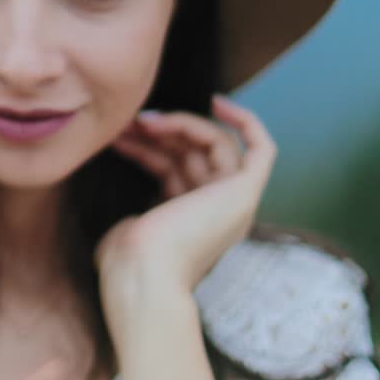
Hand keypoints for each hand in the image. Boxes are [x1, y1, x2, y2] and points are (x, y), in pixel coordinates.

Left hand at [96, 95, 275, 312]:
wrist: (143, 278)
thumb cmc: (126, 264)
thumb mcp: (128, 230)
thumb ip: (137, 216)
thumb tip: (134, 213)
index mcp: (189, 223)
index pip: (175, 169)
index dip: (147, 146)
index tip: (119, 133)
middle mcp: (217, 212)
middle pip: (194, 154)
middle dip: (160, 132)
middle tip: (127, 122)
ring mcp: (235, 203)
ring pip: (218, 145)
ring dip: (181, 124)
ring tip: (144, 121)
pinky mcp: (245, 192)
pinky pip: (261, 150)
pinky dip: (246, 122)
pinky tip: (218, 101)